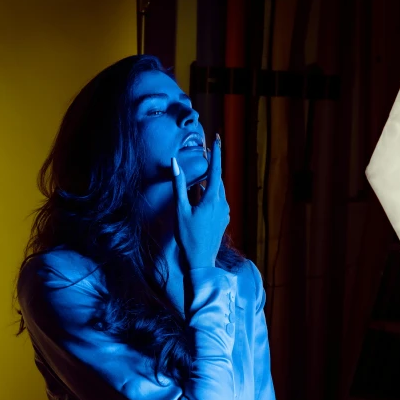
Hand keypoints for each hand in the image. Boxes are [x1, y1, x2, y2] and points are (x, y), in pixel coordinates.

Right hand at [170, 134, 229, 269]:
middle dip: (213, 166)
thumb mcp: (181, 210)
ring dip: (211, 182)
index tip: (217, 138)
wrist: (201, 261)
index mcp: (213, 199)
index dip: (216, 153)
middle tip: (207, 153)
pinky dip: (211, 195)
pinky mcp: (224, 220)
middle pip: (218, 179)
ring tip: (202, 176)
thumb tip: (175, 164)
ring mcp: (225, 213)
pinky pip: (219, 202)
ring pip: (219, 191)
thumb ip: (179, 185)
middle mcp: (222, 204)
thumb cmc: (188, 237)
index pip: (216, 170)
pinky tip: (203, 197)